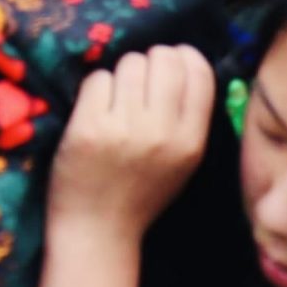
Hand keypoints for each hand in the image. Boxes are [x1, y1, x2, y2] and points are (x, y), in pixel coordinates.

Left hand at [48, 46, 217, 239]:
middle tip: (137, 81)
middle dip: (148, 61)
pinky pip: (97, 79)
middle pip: (163, 58)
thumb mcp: (183, 161)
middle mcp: (162, 133)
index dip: (183, 56)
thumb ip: (188, 117)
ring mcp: (124, 129)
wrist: (97, 230)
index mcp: (191, 142)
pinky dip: (95, 89)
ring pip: (129, 63)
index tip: (169, 63)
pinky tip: (94, 111)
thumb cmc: (140, 193)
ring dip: (120, 75)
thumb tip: (182, 60)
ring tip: (115, 100)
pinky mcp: (88, 127)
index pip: (198, 71)